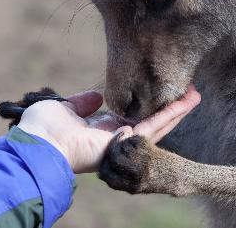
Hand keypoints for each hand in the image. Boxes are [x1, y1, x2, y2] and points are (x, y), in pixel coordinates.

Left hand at [17, 85, 200, 173]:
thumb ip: (81, 103)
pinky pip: (152, 128)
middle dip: (169, 109)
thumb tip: (96, 97)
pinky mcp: (125, 143)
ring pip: (157, 127)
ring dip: (177, 111)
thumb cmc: (43, 128)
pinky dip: (169, 115)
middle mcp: (114, 138)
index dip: (146, 106)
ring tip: (195, 96)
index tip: (159, 92)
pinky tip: (185, 104)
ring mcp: (121, 143)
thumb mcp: (64, 108)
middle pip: (149, 123)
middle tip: (190, 94)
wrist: (40, 143)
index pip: (129, 118)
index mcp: (99, 131)